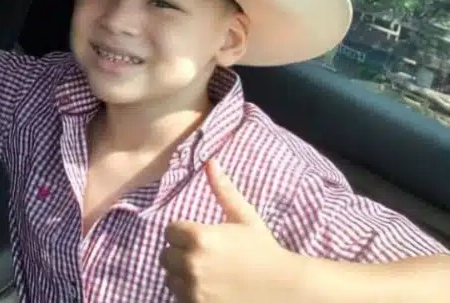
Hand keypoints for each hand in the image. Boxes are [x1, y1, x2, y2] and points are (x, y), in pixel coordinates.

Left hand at [162, 160, 301, 301]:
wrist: (283, 289)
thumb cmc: (263, 250)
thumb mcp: (244, 217)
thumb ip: (223, 190)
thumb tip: (210, 161)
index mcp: (199, 237)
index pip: (170, 231)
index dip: (184, 233)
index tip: (201, 238)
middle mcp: (191, 264)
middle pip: (166, 255)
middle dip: (181, 254)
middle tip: (204, 256)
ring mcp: (193, 289)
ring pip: (170, 278)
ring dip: (182, 276)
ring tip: (206, 273)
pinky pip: (178, 297)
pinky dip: (188, 293)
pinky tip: (208, 288)